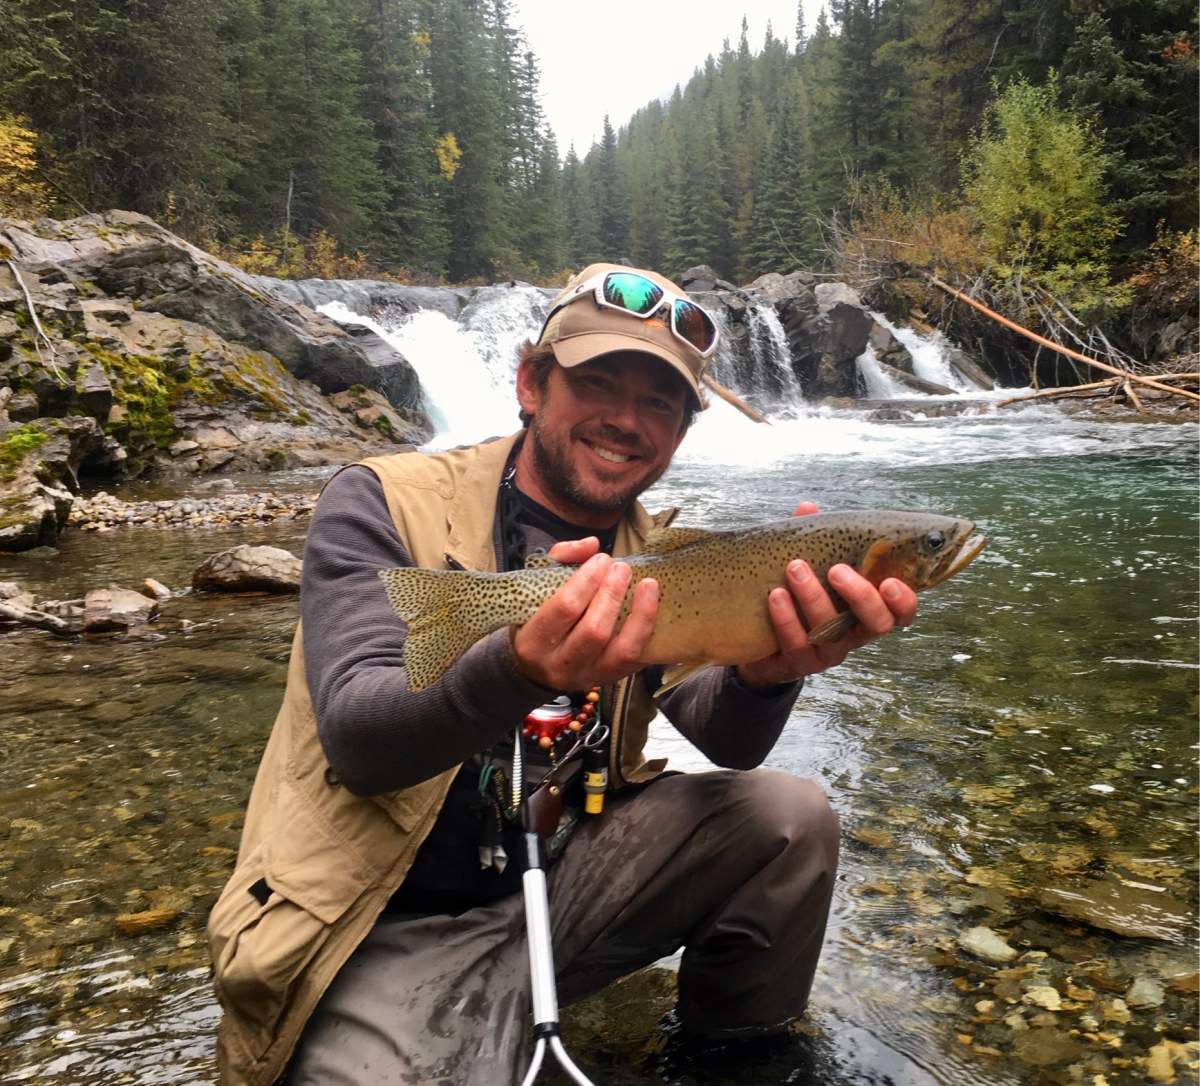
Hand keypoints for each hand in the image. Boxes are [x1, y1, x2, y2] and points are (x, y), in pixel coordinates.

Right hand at [511, 536, 659, 691]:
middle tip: (621, 568)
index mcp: (533, 641)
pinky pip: (637, 658)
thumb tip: (591, 545)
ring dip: (640, 614)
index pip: (564, 608)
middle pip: (594, 630)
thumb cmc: (538, 620)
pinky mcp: (611, 679)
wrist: (534, 668)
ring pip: (622, 650)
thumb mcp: (536, 588)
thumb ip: (560, 560)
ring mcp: (588, 676)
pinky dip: (647, 630)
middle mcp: (559, 665)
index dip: (587, 580)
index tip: (601, 559)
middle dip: (612, 594)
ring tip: (648, 584)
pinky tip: (653, 607)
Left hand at [735, 502, 918, 686]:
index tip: (891, 581)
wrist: (760, 640)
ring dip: (815, 599)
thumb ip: (812, 540)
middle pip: (877, 625)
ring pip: (833, 634)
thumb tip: (807, 508)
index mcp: (866, 610)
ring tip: (795, 568)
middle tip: (837, 570)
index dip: (904, 600)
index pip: (901, 612)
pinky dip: (787, 619)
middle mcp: (854, 634)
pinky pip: (798, 645)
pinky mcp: (799, 664)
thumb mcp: (808, 568)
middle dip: (861, 596)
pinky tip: (774, 596)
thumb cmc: (796, 597)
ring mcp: (828, 652)